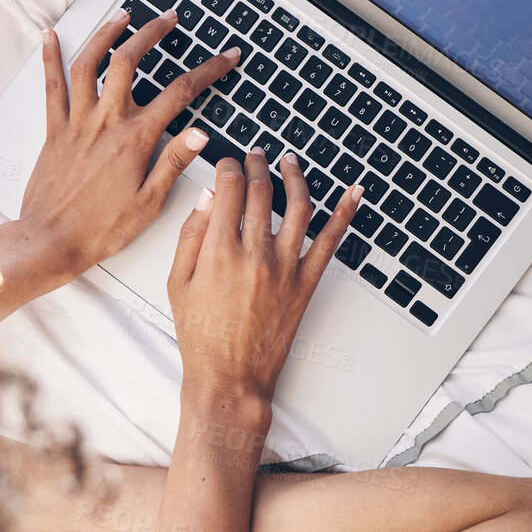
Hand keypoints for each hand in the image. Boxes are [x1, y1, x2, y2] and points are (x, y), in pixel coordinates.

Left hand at [12, 9, 241, 283]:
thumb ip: (174, 163)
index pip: (180, 93)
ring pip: (90, 63)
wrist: (51, 241)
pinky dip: (50, 57)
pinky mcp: (54, 130)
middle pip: (131, 61)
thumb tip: (200, 134)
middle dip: (153, 34)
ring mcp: (77, 122)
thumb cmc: (100, 229)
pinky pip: (51, 86)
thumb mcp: (150, 203)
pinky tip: (51, 36)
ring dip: (107, 34)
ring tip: (122, 16)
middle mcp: (106, 122)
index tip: (225, 57)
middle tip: (168, 19)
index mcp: (135, 139)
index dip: (208, 71)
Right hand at [167, 145, 361, 404]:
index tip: (227, 163)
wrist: (230, 377)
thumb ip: (191, 236)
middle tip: (256, 155)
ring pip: (298, 206)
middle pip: (262, 191)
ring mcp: (284, 268)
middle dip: (257, 164)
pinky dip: (344, 214)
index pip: (229, 189)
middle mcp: (254, 254)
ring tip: (289, 161)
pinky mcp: (306, 284)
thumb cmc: (201, 336)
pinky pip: (330, 242)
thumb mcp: (178, 284)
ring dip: (295, 176)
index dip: (229, 167)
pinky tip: (353, 193)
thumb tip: (207, 197)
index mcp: (218, 251)